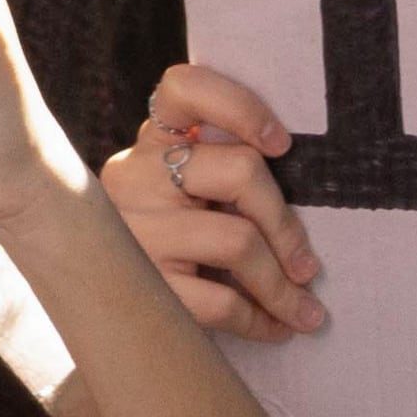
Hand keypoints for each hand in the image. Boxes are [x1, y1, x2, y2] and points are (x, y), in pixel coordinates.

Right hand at [100, 63, 326, 339]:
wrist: (97, 301)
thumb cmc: (168, 236)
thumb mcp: (186, 191)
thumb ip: (226, 173)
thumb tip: (319, 190)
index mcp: (154, 140)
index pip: (185, 88)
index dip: (240, 106)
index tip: (281, 144)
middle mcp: (135, 174)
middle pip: (239, 172)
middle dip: (286, 224)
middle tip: (310, 267)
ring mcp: (130, 229)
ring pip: (237, 241)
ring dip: (281, 284)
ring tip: (306, 310)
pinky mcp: (135, 283)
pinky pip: (217, 301)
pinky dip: (258, 318)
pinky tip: (277, 328)